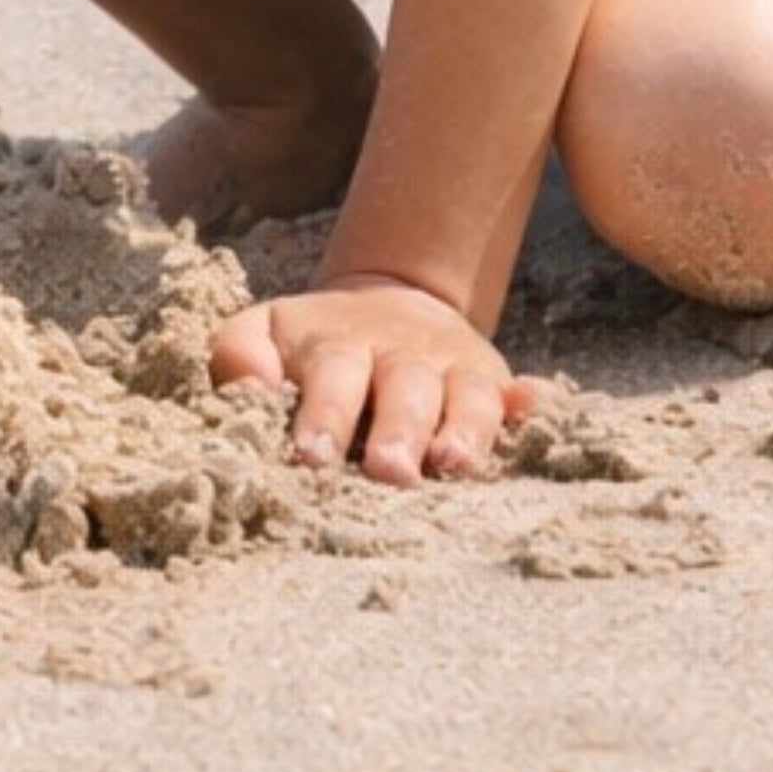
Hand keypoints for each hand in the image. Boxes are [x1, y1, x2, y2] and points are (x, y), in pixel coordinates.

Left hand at [210, 272, 531, 485]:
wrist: (387, 299)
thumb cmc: (312, 343)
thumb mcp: (265, 330)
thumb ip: (239, 354)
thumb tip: (251, 386)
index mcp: (338, 346)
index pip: (332, 378)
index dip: (324, 416)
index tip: (313, 457)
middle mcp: (400, 355)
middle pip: (404, 391)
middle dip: (398, 432)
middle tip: (389, 472)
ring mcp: (452, 368)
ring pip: (466, 397)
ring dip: (464, 429)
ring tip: (454, 463)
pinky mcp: (491, 382)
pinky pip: (514, 393)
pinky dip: (527, 402)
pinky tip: (533, 405)